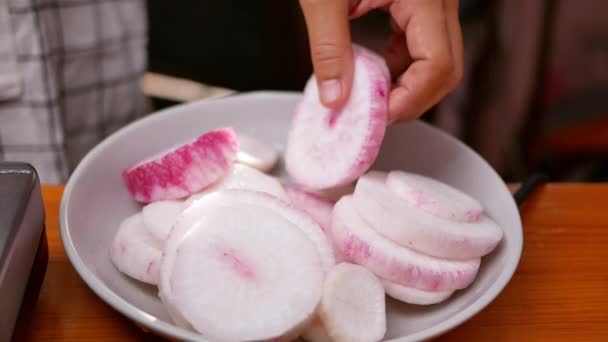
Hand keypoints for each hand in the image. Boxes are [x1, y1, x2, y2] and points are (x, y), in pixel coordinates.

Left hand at [299, 0, 462, 123]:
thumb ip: (329, 50)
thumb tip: (336, 99)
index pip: (438, 65)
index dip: (409, 100)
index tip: (375, 115)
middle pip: (446, 68)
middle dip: (411, 98)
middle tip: (372, 113)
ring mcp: (433, 1)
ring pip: (437, 60)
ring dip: (404, 84)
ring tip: (366, 93)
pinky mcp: (419, 2)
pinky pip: (421, 45)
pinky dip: (398, 65)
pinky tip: (371, 68)